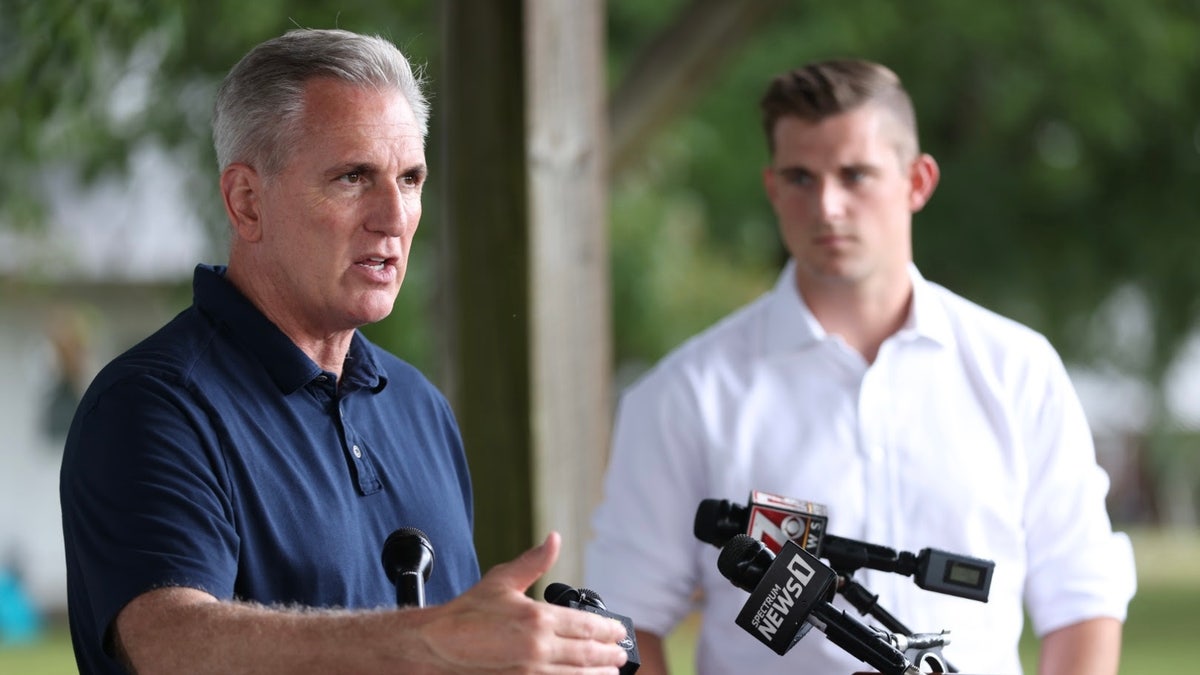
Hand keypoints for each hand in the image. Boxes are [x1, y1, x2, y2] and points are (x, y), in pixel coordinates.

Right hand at [416, 531, 629, 672]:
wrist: (438, 646)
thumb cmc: (468, 613)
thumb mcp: (502, 581)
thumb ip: (534, 562)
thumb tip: (554, 539)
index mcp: (537, 618)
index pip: (585, 626)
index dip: (608, 630)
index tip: (618, 631)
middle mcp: (538, 648)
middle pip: (587, 653)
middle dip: (609, 654)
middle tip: (621, 652)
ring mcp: (530, 673)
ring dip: (599, 673)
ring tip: (612, 671)